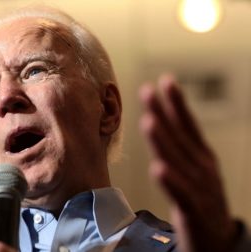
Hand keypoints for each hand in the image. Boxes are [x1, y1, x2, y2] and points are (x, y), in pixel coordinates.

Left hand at [139, 74, 237, 251]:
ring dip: (163, 141)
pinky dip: (170, 181)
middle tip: (148, 91)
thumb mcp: (194, 169)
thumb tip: (159, 119)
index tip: (165, 81)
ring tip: (149, 121)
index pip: (188, 125)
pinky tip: (158, 168)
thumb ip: (178, 147)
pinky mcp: (194, 213)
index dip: (177, 103)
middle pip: (180, 138)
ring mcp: (200, 189)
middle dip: (163, 113)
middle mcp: (202, 168)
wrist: (217, 240)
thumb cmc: (201, 198)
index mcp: (202, 157)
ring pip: (178, 162)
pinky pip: (180, 195)